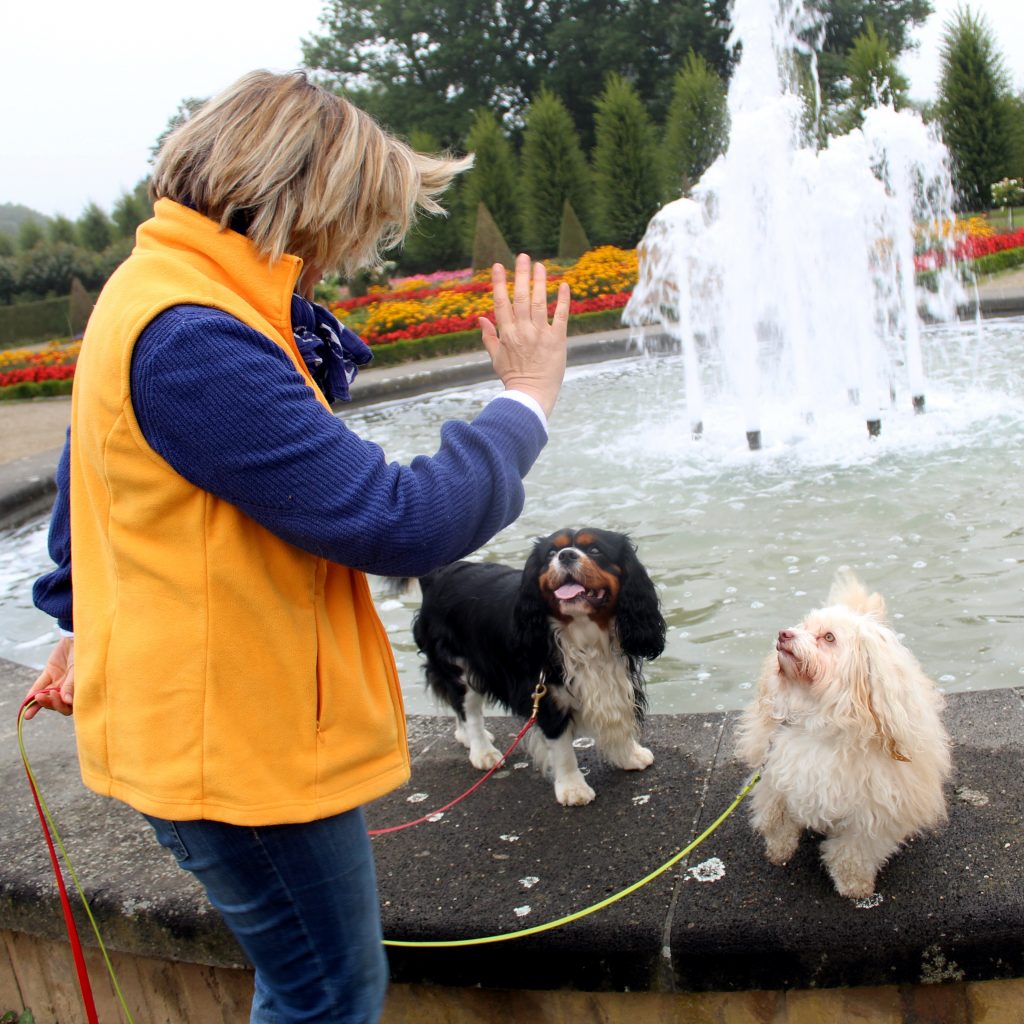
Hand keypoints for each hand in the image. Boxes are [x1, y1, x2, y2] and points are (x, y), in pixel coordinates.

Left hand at [23, 635, 74, 719]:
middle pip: (57, 704)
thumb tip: (66, 701)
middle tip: (43, 698)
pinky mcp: (49, 674)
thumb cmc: (83, 654)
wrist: (76, 636)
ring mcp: (58, 682)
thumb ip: (71, 685)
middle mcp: (69, 688)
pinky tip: (26, 702)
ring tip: (28, 713)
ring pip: (47, 697)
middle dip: (50, 704)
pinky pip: (39, 686)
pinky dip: (32, 694)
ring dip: (38, 704)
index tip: (57, 697)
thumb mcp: (78, 669)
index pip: (70, 706)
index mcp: (80, 689)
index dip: (62, 705)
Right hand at [479, 254, 569, 418]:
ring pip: (540, 302)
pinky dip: (563, 300)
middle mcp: (523, 331)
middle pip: (520, 298)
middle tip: (523, 256)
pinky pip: (561, 316)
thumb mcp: (495, 358)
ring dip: (539, 282)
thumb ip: (489, 336)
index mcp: (507, 334)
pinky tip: (563, 285)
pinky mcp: (557, 340)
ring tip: (540, 265)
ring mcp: (541, 334)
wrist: (531, 395)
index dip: (500, 283)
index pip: (501, 303)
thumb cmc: (513, 378)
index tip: (499, 266)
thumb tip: (480, 318)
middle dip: (521, 275)